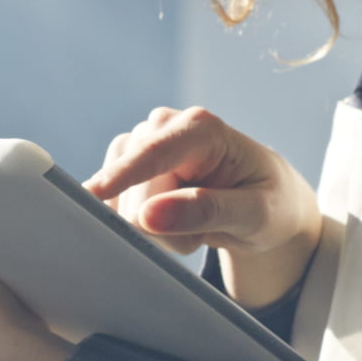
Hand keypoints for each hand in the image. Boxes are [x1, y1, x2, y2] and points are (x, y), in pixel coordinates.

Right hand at [89, 106, 325, 312]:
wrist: (266, 202)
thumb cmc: (270, 204)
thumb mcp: (256, 214)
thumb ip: (207, 212)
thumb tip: (149, 215)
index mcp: (202, 127)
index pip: (153, 153)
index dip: (121, 176)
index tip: (91, 195)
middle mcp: (165, 125)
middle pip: (134, 188)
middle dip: (162, 226)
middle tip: (200, 235)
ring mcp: (142, 142)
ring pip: (117, 198)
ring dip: (152, 228)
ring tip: (190, 227)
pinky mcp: (127, 163)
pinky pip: (111, 203)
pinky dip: (139, 224)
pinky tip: (168, 223)